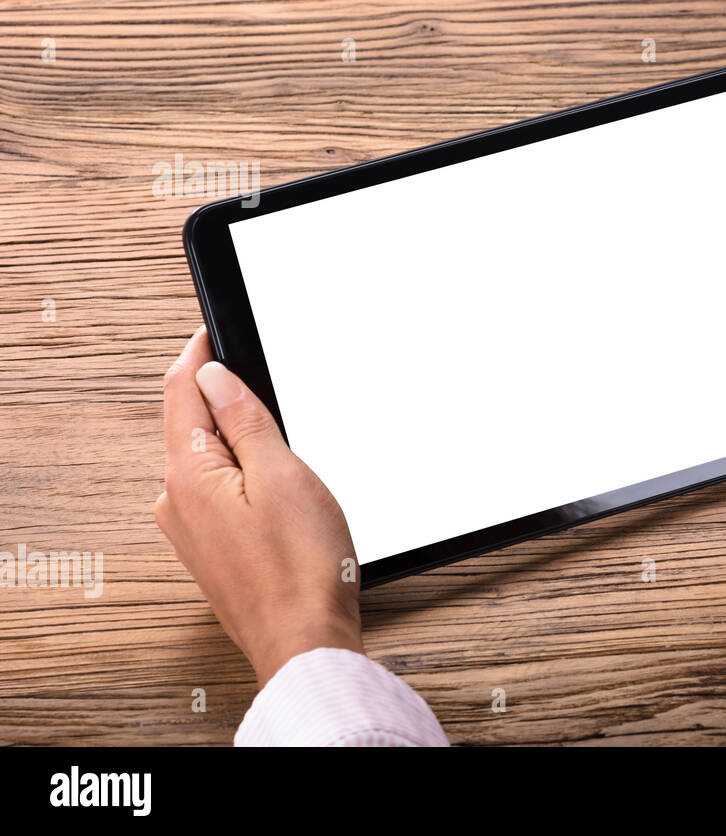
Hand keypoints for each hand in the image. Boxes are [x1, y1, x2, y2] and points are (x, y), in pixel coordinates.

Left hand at [156, 326, 361, 685]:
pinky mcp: (212, 551)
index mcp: (188, 476)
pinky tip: (273, 480)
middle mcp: (177, 503)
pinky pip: (217, 491)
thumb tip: (213, 377)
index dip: (199, 354)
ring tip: (276, 429)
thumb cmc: (303, 569)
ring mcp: (191, 531)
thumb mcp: (283, 475)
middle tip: (259, 372)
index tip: (214, 329)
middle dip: (220, 394)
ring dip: (235, 436)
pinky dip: (240, 471)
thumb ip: (244, 420)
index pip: (180, 392)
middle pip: (190, 424)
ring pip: (206, 459)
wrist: (305, 641)